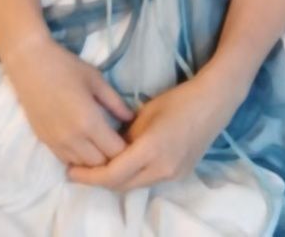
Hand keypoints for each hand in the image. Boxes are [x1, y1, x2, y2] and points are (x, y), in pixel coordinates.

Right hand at [2, 32, 135, 167]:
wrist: (29, 64)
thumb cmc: (65, 66)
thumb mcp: (96, 80)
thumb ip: (115, 102)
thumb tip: (131, 119)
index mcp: (89, 122)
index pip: (116, 152)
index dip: (128, 149)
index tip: (132, 139)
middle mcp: (72, 139)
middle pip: (100, 165)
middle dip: (114, 158)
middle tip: (119, 143)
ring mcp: (56, 143)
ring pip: (83, 167)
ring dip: (95, 161)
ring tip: (102, 145)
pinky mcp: (44, 142)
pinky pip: (67, 161)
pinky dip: (79, 158)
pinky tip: (84, 144)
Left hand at [66, 72, 242, 191]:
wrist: (214, 103)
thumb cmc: (178, 99)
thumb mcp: (145, 112)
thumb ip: (125, 134)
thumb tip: (110, 147)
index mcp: (151, 150)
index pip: (112, 174)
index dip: (89, 176)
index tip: (71, 171)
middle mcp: (161, 169)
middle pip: (121, 185)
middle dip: (98, 180)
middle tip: (79, 169)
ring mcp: (173, 175)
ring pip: (135, 185)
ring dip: (115, 179)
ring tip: (98, 166)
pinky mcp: (180, 174)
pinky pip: (149, 180)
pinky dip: (133, 175)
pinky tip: (124, 163)